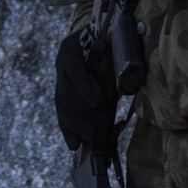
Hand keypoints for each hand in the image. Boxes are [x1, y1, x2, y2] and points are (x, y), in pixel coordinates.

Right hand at [54, 30, 120, 152]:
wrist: (101, 43)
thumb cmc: (111, 45)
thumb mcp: (114, 48)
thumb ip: (117, 62)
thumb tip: (128, 81)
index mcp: (73, 47)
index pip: (74, 67)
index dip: (84, 85)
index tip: (98, 101)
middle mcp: (62, 63)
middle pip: (66, 91)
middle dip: (83, 113)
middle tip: (101, 126)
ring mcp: (60, 80)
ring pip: (62, 106)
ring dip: (77, 126)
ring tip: (92, 138)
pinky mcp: (62, 95)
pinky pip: (62, 115)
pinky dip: (69, 131)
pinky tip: (75, 144)